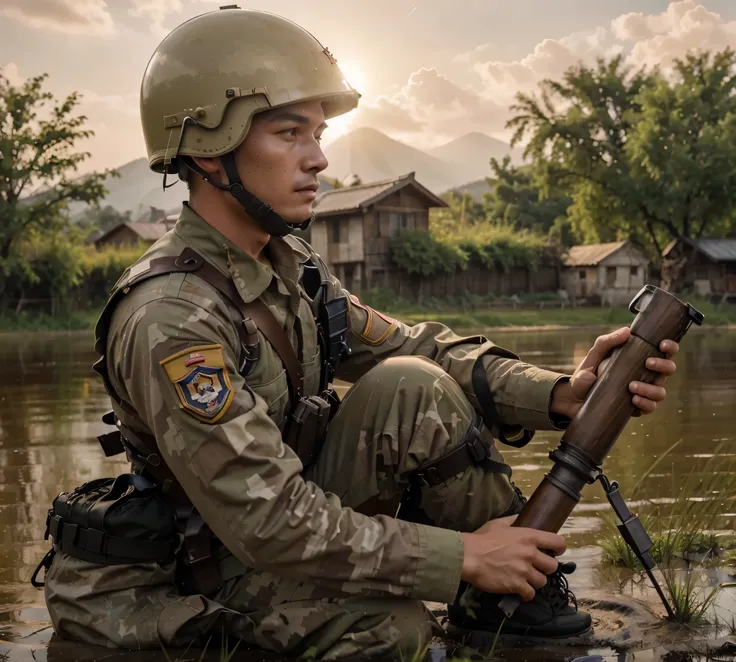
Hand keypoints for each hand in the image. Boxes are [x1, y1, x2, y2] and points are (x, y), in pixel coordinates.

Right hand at [460, 516, 565, 600]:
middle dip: (545, 568)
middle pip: (553, 566)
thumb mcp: (498, 523)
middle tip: (536, 568)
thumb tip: (521, 516)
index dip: (559, 548)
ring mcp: (524, 570)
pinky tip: (519, 589)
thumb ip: (513, 520)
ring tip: (525, 579)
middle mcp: (530, 554)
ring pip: (542, 581)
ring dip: (535, 581)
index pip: (557, 542)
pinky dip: (525, 593)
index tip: (554, 552)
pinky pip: (530, 594)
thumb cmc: (482, 538)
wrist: (468, 556)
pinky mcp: (517, 585)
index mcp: (528, 536)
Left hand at [550, 327, 678, 419]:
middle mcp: (645, 375)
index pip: (662, 351)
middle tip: (648, 363)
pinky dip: (646, 403)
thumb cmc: (586, 373)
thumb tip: (627, 331)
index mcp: (638, 359)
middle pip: (669, 370)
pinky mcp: (636, 408)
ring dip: (650, 388)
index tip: (663, 344)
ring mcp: (642, 392)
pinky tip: (633, 399)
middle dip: (663, 365)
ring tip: (631, 386)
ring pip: (661, 391)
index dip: (670, 346)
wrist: (574, 398)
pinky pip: (650, 407)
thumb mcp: (594, 355)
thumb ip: (607, 342)